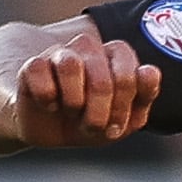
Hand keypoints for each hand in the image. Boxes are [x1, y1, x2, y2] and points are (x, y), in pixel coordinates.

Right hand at [12, 30, 159, 148]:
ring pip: (70, 64)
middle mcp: (89, 50)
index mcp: (116, 59)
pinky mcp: (32, 65)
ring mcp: (60, 54)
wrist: (50, 131)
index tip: (118, 124)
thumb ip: (144, 97)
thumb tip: (150, 71)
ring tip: (73, 112)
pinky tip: (50, 105)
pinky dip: (47, 96)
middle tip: (95, 126)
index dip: (125, 104)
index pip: (129, 69)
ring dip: (75, 101)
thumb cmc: (91, 121)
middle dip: (101, 112)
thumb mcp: (124, 121)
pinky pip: (39, 70)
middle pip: (103, 76)